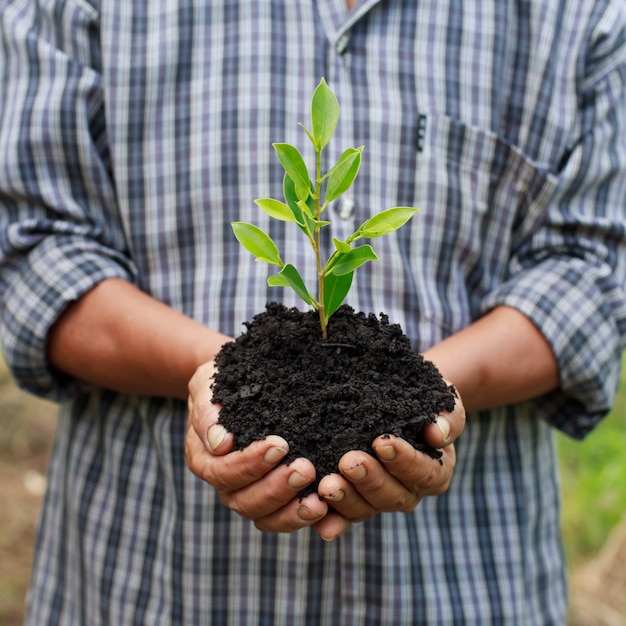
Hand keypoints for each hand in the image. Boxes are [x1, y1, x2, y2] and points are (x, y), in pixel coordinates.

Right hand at [185, 361, 328, 531]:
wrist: (242, 383)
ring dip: (292, 510)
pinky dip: (304, 519)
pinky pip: (284, 519)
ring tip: (318, 499)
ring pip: (265, 517)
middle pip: (244, 501)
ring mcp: (249, 495)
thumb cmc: (222, 382)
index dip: (250, 464)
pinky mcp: (274, 501)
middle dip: (276, 488)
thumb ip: (207, 411)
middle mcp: (225, 483)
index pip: (223, 472)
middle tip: (305, 469)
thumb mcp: (208, 385)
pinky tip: (326, 511)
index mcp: (205, 458)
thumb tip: (220, 442)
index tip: (279, 445)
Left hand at [315, 383, 464, 540]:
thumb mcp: (441, 401)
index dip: (403, 460)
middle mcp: (408, 492)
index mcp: (434, 471)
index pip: (422, 471)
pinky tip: (318, 520)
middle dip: (369, 480)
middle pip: (392, 496)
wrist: (398, 401)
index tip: (382, 442)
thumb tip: (438, 433)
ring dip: (345, 499)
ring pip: (365, 509)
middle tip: (348, 462)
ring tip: (326, 485)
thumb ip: (448, 418)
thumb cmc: (423, 401)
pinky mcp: (355, 502)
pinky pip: (342, 517)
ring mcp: (379, 500)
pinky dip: (331, 521)